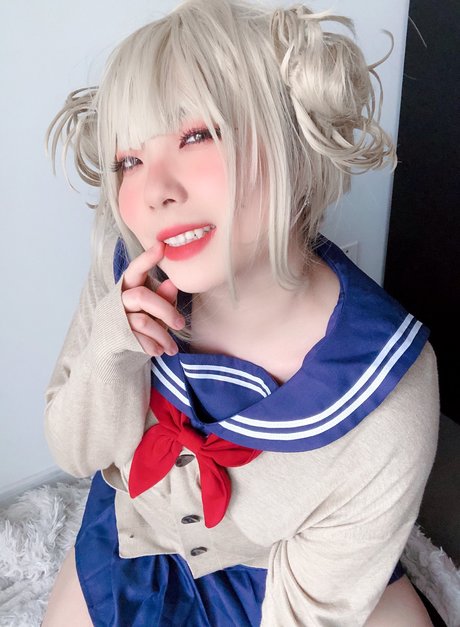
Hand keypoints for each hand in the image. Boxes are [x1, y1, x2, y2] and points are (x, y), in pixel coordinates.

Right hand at [121, 242, 184, 356]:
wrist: (112, 355)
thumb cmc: (137, 327)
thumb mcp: (153, 312)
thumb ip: (162, 299)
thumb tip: (174, 284)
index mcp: (128, 288)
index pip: (135, 269)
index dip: (147, 258)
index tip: (162, 246)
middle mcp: (118, 299)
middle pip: (142, 296)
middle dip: (165, 310)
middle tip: (180, 324)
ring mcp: (114, 318)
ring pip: (143, 321)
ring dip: (163, 335)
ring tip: (172, 347)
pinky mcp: (114, 336)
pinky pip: (138, 339)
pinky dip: (153, 346)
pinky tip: (160, 351)